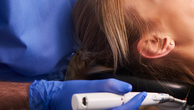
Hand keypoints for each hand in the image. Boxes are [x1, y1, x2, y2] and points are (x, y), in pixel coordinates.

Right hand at [29, 78, 145, 109]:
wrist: (51, 100)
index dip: (133, 104)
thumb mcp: (88, 85)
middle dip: (130, 107)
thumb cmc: (68, 92)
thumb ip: (108, 85)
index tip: (143, 95)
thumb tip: (127, 87)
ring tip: (128, 100)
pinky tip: (117, 104)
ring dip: (123, 109)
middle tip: (138, 98)